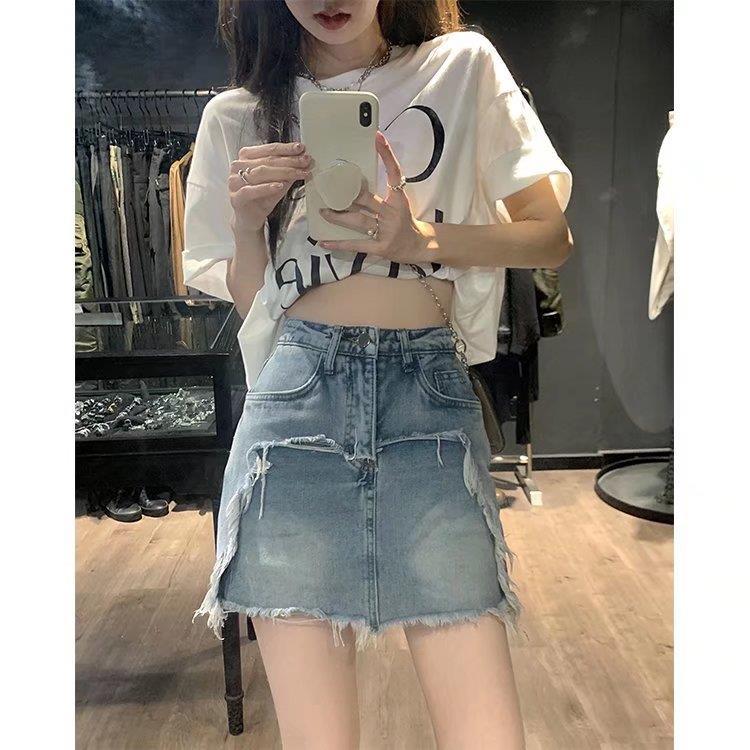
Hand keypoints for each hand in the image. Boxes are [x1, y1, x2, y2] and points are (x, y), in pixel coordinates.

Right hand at [228, 142, 314, 233]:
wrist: (249, 220)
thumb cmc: (262, 198)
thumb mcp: (277, 183)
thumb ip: (287, 173)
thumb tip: (304, 162)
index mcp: (247, 157)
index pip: (269, 149)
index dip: (286, 149)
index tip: (301, 148)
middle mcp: (238, 166)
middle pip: (267, 160)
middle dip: (289, 161)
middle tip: (306, 161)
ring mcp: (235, 182)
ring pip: (261, 172)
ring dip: (283, 172)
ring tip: (299, 173)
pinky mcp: (236, 198)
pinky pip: (251, 190)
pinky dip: (267, 187)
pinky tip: (280, 185)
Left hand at [316, 130, 430, 262]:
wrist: (419, 246)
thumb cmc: (405, 222)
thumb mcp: (399, 203)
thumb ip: (383, 192)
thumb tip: (359, 182)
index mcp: (398, 199)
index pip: (394, 173)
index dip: (386, 154)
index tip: (377, 137)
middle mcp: (392, 213)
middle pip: (366, 198)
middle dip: (347, 194)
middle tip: (329, 187)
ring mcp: (386, 231)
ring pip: (357, 220)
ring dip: (338, 216)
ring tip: (323, 211)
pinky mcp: (380, 247)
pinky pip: (356, 244)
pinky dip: (339, 243)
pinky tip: (324, 241)